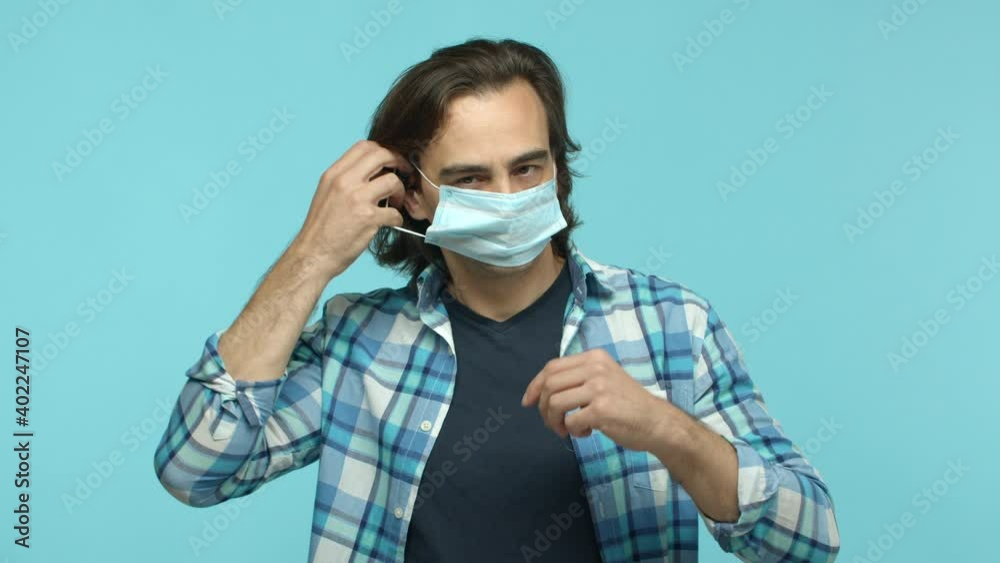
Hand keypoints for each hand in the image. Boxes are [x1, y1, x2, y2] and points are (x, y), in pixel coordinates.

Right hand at [292, 140, 411, 279]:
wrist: (313, 254)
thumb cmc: (321, 228)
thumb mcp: (327, 193)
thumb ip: (347, 180)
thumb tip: (372, 172)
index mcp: (334, 174)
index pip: (364, 146)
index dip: (383, 150)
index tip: (390, 161)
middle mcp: (345, 182)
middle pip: (381, 155)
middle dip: (398, 162)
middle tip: (403, 174)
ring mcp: (357, 199)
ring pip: (392, 180)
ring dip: (400, 191)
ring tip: (395, 202)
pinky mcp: (368, 218)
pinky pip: (394, 212)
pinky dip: (397, 217)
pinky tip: (391, 222)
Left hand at [521, 349, 677, 451]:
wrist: (657, 422)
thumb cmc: (628, 404)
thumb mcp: (604, 378)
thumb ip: (578, 378)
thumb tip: (540, 392)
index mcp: (594, 357)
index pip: (552, 367)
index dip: (535, 385)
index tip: (528, 402)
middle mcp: (595, 368)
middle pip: (549, 385)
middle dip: (543, 408)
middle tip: (552, 424)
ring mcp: (598, 388)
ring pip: (555, 404)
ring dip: (554, 422)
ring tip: (566, 430)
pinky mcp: (601, 409)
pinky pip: (571, 422)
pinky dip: (573, 432)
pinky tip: (587, 432)